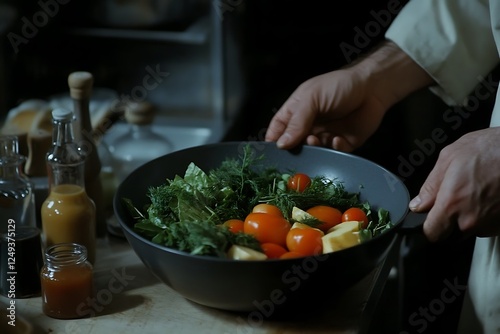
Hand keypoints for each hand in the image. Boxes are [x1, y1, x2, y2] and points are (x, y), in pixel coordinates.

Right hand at [265, 41, 433, 151]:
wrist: (372, 87)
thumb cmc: (339, 86)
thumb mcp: (312, 98)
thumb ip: (297, 121)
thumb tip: (282, 144)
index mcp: (296, 112)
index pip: (278, 130)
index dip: (273, 141)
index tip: (272, 152)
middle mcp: (309, 126)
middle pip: (294, 145)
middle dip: (294, 150)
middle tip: (297, 149)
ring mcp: (325, 136)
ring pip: (314, 152)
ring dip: (314, 150)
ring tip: (317, 140)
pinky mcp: (343, 144)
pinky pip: (335, 154)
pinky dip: (334, 150)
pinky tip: (337, 140)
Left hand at [409, 126, 499, 240]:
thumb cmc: (490, 149)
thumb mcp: (450, 157)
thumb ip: (430, 185)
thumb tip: (418, 204)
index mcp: (452, 203)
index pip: (432, 233)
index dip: (429, 227)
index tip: (429, 219)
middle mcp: (471, 219)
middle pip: (451, 233)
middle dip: (449, 220)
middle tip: (456, 198)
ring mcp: (491, 223)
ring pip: (471, 229)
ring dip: (469, 217)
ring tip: (475, 192)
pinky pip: (488, 225)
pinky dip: (486, 214)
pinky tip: (488, 196)